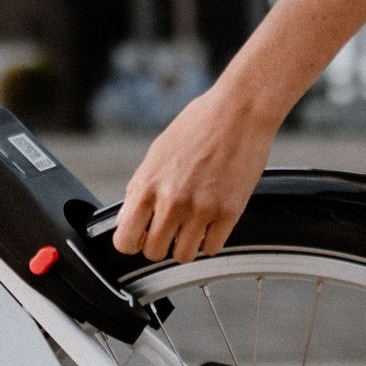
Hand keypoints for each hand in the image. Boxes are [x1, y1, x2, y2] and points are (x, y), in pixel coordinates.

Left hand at [111, 89, 279, 263]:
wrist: (240, 110)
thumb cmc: (198, 124)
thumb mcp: (157, 153)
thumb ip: (140, 188)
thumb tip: (126, 219)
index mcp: (148, 185)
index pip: (125, 240)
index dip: (132, 241)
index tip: (141, 236)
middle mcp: (172, 201)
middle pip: (154, 252)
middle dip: (161, 242)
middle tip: (171, 227)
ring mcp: (201, 209)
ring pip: (184, 255)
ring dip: (186, 244)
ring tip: (193, 223)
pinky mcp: (229, 213)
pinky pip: (212, 247)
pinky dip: (211, 239)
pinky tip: (212, 220)